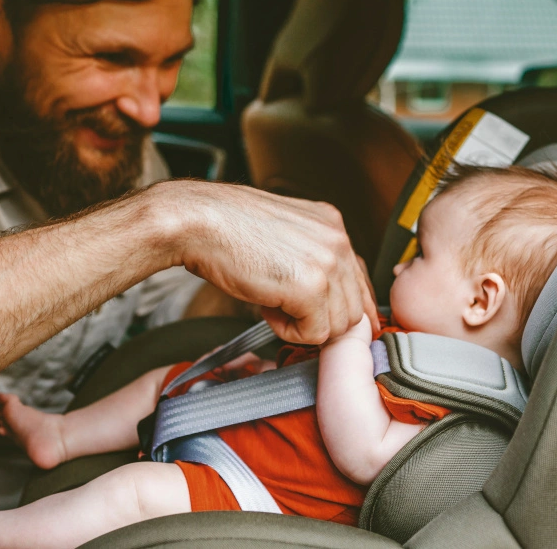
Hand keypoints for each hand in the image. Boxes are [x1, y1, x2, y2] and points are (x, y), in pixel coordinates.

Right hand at [157, 181, 377, 344]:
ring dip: (303, 325)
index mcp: (331, 224)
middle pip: (353, 306)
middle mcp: (338, 239)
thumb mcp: (282, 234)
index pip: (358, 277)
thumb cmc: (226, 228)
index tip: (335, 324)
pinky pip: (314, 334)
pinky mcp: (311, 287)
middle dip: (320, 319)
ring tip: (270, 302)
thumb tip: (325, 293)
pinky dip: (288, 331)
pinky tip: (266, 308)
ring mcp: (328, 263)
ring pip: (338, 325)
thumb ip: (310, 256)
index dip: (345, 307)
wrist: (198, 222)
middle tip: (283, 308)